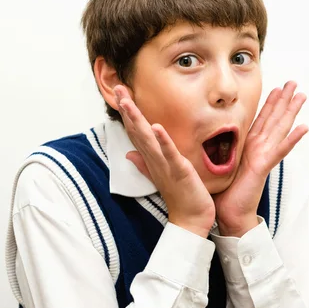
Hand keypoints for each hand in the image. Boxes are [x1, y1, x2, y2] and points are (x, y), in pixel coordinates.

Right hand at [114, 85, 214, 237]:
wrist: (191, 219)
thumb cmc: (180, 196)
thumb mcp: (161, 175)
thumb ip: (144, 163)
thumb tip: (129, 154)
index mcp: (152, 158)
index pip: (136, 131)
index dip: (128, 112)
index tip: (120, 93)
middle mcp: (154, 159)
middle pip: (137, 130)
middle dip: (127, 109)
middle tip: (117, 88)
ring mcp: (164, 165)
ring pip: (147, 139)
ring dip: (137, 120)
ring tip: (127, 102)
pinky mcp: (178, 170)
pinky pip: (168, 153)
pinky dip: (162, 140)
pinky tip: (156, 126)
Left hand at [213, 81, 308, 236]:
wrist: (228, 213)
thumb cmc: (224, 192)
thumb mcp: (220, 163)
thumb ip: (221, 149)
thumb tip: (209, 138)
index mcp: (249, 147)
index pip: (261, 120)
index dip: (269, 103)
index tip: (276, 88)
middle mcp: (259, 149)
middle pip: (275, 119)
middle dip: (284, 100)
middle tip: (294, 83)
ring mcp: (264, 157)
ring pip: (280, 129)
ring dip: (292, 112)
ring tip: (301, 97)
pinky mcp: (264, 166)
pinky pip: (280, 150)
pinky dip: (292, 139)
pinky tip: (304, 128)